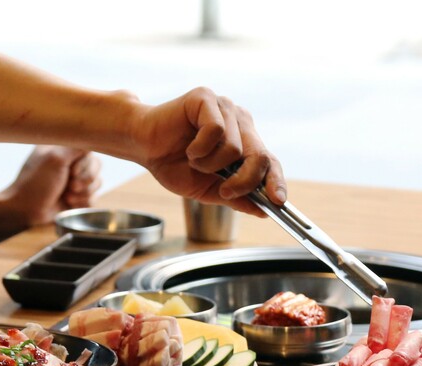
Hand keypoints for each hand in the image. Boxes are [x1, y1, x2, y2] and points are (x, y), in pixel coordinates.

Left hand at [0, 146, 101, 226]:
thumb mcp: (54, 159)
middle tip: (69, 186)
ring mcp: (75, 180)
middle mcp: (70, 162)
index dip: (85, 163)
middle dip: (85, 180)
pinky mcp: (77, 197)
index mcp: (62, 149)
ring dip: (83, 193)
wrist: (25, 211)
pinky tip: (69, 204)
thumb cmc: (35, 183)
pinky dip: (82, 203)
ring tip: (67, 197)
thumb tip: (93, 135)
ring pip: (97, 183)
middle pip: (96, 166)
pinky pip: (93, 198)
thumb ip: (76, 147)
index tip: (71, 171)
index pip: (89, 149)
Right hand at [131, 87, 286, 214]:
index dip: (276, 181)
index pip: (270, 162)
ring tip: (194, 160)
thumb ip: (236, 198)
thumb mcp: (208, 190)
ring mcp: (225, 108)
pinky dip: (200, 148)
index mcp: (245, 143)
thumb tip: (263, 211)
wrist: (143, 147)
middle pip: (260, 155)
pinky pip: (216, 130)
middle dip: (244, 180)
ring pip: (235, 148)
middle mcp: (240, 122)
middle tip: (225, 190)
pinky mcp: (207, 98)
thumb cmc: (175, 165)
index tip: (277, 201)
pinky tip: (189, 148)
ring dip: (211, 164)